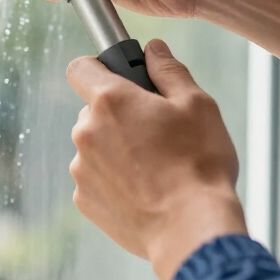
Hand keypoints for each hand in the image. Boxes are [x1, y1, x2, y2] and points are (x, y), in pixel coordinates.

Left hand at [67, 38, 247, 279]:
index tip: (119, 77)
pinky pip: (96, 178)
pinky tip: (146, 190)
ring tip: (156, 167)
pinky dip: (115, 180)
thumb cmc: (199, 164)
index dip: (99, 67)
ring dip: (116, 148)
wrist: (192, 230)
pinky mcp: (85, 201)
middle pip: (93, 110)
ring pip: (95, 145)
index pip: (80, 67)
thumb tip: (153, 49)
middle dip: (119, 114)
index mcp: (110, 100)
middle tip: (156, 130)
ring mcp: (82, 169)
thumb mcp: (197, 104)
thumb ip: (169, 70)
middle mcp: (85, 131)